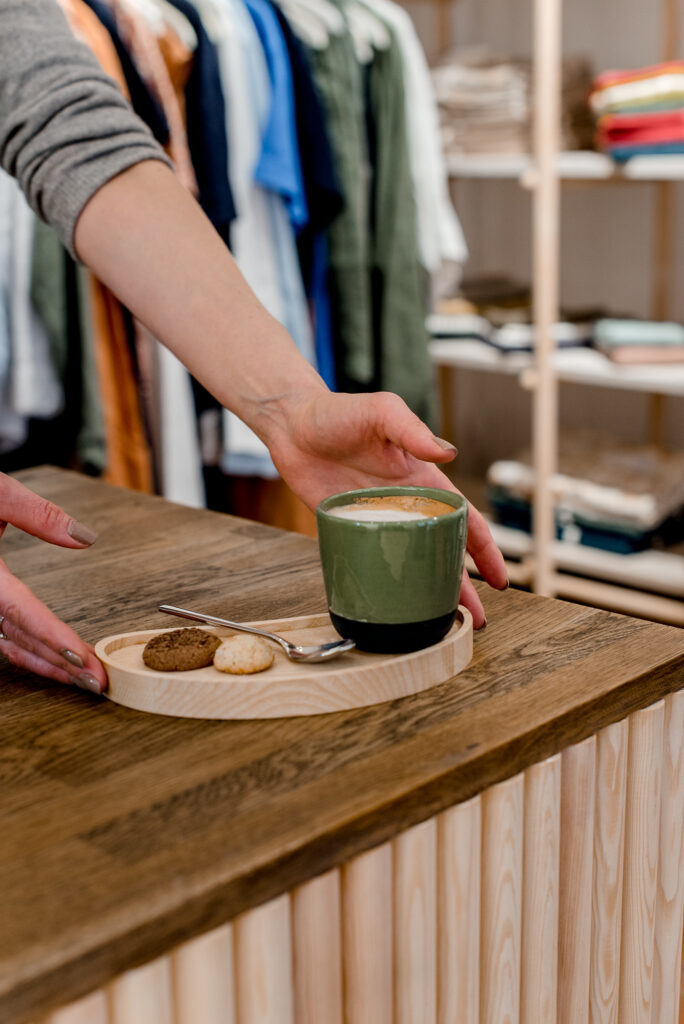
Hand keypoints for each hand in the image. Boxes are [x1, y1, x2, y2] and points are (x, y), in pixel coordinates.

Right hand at [0, 473, 106, 692]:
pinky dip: (25, 647)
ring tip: (81, 676)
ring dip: (44, 661)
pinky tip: (48, 656)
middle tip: (96, 683)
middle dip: (59, 664)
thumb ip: (37, 514)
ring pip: (7, 641)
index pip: (24, 614)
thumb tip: (84, 536)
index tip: (86, 662)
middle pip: (18, 638)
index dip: (57, 641)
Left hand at [266, 390, 507, 627]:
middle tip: (476, 620)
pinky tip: (393, 607)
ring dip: (427, 592)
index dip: (484, 550)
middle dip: (464, 586)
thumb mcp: (383, 413)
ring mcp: (378, 520)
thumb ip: (413, 432)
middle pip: (443, 551)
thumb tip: (448, 454)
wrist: (292, 424)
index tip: (499, 580)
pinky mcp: (348, 529)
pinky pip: (372, 560)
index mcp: (424, 480)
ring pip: (410, 563)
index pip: (464, 521)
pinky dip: (386, 585)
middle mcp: (406, 505)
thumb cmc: (340, 411)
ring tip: (441, 624)